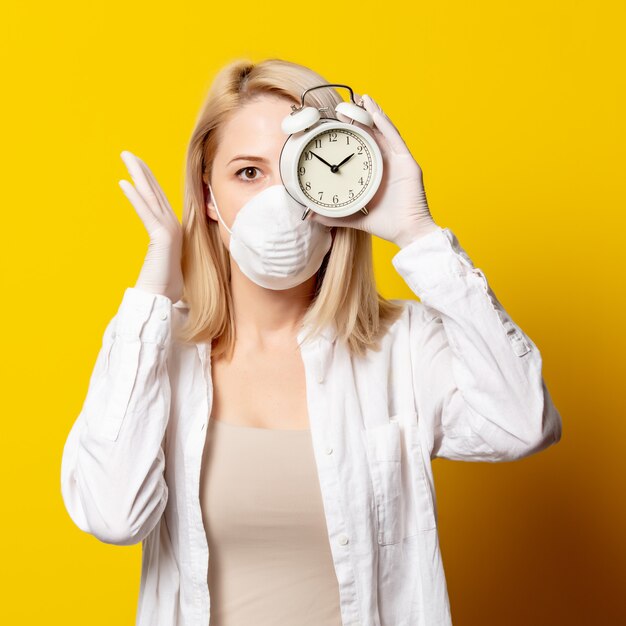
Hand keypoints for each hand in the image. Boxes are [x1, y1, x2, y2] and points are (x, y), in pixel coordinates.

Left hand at [118, 151, 183, 302]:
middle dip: (142, 171)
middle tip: (128, 154)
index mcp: (173, 230)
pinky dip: (135, 197)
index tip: (140, 167)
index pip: (159, 200)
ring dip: (138, 175)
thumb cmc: (164, 286)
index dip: (150, 181)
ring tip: (126, 157)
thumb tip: (162, 256)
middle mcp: (173, 225)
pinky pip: (146, 212)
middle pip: (155, 192)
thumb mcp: (165, 263)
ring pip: (151, 196)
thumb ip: (164, 253)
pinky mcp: (162, 236)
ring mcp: (169, 229)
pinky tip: (123, 182)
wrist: (163, 298)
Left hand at [311, 93, 439, 247]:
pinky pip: (395, 140)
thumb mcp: (355, 216)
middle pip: (373, 134)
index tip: (336, 120)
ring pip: (385, 131)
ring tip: (361, 98)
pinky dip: (386, 125)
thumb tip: (311, 216)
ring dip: (373, 114)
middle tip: (343, 104)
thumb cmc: (387, 225)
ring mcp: (399, 161)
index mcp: (376, 172)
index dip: (352, 131)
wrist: (407, 233)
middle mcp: (388, 163)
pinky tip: (375, 113)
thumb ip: (334, 216)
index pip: (363, 145)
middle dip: (360, 117)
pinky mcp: (408, 164)